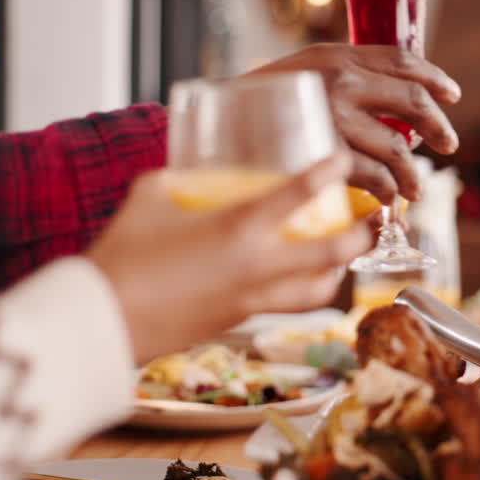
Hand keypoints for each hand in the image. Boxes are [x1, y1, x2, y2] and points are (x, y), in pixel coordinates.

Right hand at [87, 152, 370, 363]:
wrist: (101, 320)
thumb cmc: (121, 254)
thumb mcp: (151, 196)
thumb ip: (180, 179)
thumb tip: (191, 168)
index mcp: (239, 227)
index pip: (302, 192)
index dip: (332, 171)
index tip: (344, 158)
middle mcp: (258, 265)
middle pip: (336, 251)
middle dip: (366, 232)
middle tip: (378, 214)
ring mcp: (253, 299)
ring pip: (321, 290)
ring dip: (342, 270)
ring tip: (348, 254)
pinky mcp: (240, 321)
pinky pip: (289, 306)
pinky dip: (306, 292)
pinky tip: (302, 280)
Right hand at [252, 44, 461, 203]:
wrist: (215, 127)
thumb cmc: (255, 105)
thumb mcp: (299, 74)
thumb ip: (340, 77)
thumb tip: (387, 101)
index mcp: (336, 54)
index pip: (402, 59)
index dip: (434, 77)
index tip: (451, 94)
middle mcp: (340, 79)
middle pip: (411, 100)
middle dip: (438, 126)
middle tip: (448, 145)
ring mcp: (336, 117)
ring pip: (398, 148)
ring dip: (413, 173)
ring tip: (415, 188)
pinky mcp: (328, 154)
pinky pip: (375, 176)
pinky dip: (387, 192)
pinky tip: (388, 199)